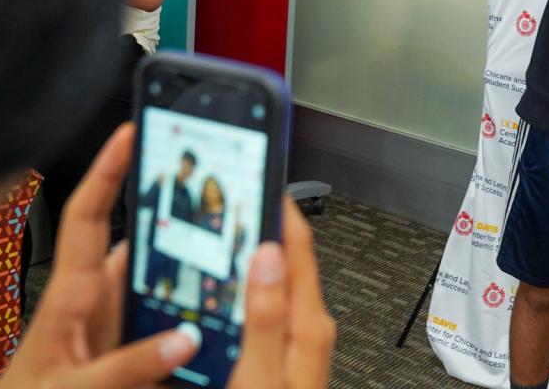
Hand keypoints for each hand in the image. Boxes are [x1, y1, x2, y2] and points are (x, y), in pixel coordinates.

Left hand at [0, 124, 198, 388]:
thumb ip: (124, 367)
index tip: (131, 132)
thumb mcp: (69, 388)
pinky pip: (168, 319)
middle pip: (141, 244)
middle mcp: (93, 303)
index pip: (88, 215)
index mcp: (70, 297)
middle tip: (216, 195)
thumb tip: (182, 340)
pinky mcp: (128, 348)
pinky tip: (218, 316)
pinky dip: (193, 314)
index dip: (108, 170)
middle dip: (177, 219)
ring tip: (231, 258)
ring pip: (161, 283)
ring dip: (192, 273)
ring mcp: (112, 325)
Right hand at [228, 196, 335, 387]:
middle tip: (241, 196)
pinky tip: (238, 280)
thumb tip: (268, 258)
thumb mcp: (261, 374)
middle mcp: (310, 327)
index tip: (263, 179)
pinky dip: (255, 282)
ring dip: (260, 253)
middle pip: (289, 260)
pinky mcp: (287, 348)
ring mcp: (300, 337)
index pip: (299, 250)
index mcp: (309, 325)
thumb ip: (266, 318)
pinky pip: (273, 301)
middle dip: (266, 227)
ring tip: (237, 226)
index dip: (281, 211)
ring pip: (280, 280)